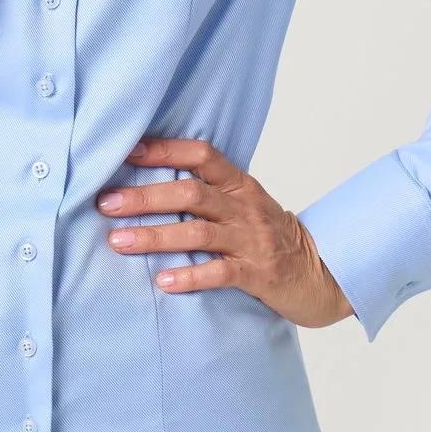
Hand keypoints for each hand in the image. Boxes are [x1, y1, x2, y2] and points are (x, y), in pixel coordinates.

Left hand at [96, 135, 355, 331]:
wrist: (324, 274)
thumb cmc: (271, 238)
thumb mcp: (244, 205)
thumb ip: (208, 193)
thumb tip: (146, 183)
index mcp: (240, 185)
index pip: (201, 154)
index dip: (164, 149)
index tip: (126, 150)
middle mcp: (244, 207)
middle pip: (191, 192)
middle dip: (145, 196)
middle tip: (107, 203)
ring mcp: (252, 240)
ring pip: (198, 232)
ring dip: (155, 236)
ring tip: (118, 241)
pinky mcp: (259, 274)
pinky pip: (221, 273)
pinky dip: (191, 276)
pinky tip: (163, 281)